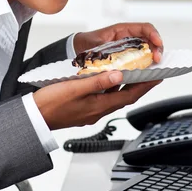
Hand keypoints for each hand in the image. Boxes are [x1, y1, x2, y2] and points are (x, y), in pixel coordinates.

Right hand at [33, 71, 161, 129]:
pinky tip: (107, 79)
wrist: (34, 118)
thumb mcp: (74, 88)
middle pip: (124, 97)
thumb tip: (118, 75)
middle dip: (138, 86)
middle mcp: (97, 111)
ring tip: (133, 73)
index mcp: (98, 107)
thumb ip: (97, 81)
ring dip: (124, 86)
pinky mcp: (83, 109)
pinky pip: (102, 98)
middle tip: (150, 74)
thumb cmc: (50, 103)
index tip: (157, 77)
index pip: (129, 96)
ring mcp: (90, 111)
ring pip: (113, 97)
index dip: (145, 86)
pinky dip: (109, 88)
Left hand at [73, 23, 162, 62]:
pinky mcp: (129, 57)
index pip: (144, 28)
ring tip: (155, 68)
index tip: (157, 43)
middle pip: (151, 40)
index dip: (154, 34)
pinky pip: (141, 59)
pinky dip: (146, 65)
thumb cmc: (87, 43)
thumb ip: (104, 53)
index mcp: (123, 30)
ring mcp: (131, 47)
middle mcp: (129, 37)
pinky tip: (147, 72)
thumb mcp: (95, 46)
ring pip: (149, 50)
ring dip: (154, 58)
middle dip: (157, 49)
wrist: (79, 47)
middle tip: (158, 60)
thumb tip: (112, 64)